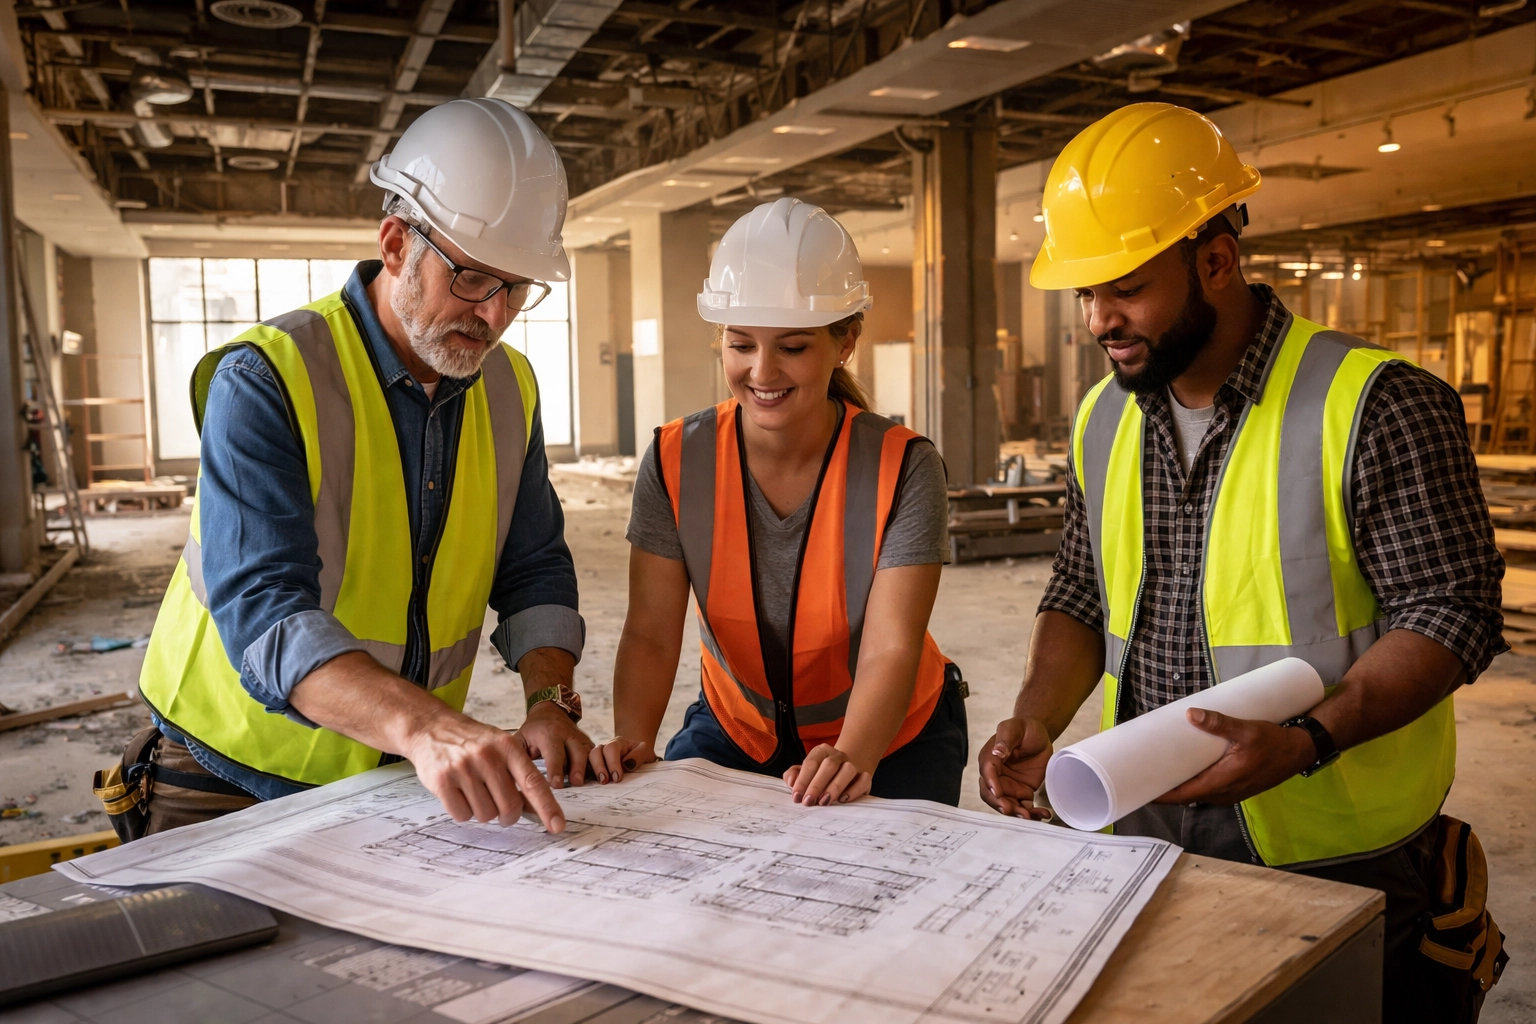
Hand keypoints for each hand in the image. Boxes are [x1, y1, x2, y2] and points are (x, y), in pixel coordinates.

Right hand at [403, 709, 565, 832]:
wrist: (431, 727)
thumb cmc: (472, 742)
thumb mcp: (500, 747)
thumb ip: (519, 774)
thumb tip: (538, 809)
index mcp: (508, 746)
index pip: (533, 782)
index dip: (547, 807)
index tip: (558, 826)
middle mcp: (487, 756)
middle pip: (509, 806)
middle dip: (507, 815)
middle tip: (501, 809)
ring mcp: (464, 768)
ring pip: (485, 814)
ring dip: (482, 811)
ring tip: (474, 791)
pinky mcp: (442, 781)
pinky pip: (462, 815)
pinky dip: (463, 812)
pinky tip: (458, 794)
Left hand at [518, 702, 595, 788]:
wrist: (550, 712)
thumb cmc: (532, 731)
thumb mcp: (519, 739)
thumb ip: (515, 757)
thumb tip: (511, 781)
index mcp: (548, 733)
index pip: (554, 752)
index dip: (556, 769)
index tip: (556, 785)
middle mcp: (567, 734)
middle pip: (576, 751)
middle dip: (577, 768)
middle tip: (575, 784)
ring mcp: (579, 738)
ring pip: (588, 752)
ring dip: (589, 768)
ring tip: (587, 783)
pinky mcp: (588, 743)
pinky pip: (596, 754)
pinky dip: (598, 766)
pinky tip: (599, 778)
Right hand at [588, 736, 656, 783]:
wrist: (637, 758)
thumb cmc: (640, 755)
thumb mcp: (646, 752)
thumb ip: (639, 754)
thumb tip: (627, 764)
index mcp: (617, 743)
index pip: (611, 749)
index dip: (612, 763)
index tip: (617, 777)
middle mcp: (604, 748)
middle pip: (595, 752)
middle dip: (599, 767)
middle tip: (605, 781)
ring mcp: (597, 757)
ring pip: (588, 760)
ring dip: (592, 772)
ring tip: (600, 783)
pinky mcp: (593, 767)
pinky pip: (586, 770)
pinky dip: (586, 776)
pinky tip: (591, 785)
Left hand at [785, 745, 871, 805]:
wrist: (843, 774)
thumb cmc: (818, 775)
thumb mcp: (803, 773)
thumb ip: (793, 774)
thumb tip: (791, 781)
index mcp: (821, 751)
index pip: (811, 763)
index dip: (803, 780)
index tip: (797, 797)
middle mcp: (838, 756)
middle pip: (829, 765)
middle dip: (817, 785)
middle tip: (808, 802)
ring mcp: (852, 764)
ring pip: (847, 770)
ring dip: (834, 787)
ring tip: (824, 802)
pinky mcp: (864, 776)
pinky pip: (863, 780)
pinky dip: (854, 791)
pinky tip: (843, 800)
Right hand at [978, 717, 1054, 819]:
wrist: (1039, 735)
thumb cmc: (1024, 728)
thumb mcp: (1014, 728)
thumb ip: (1005, 740)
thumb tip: (997, 752)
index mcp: (990, 758)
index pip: (987, 772)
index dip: (991, 783)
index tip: (999, 792)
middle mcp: (996, 775)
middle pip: (992, 794)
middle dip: (1000, 803)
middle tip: (1010, 809)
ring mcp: (1008, 786)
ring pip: (1007, 804)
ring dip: (1016, 812)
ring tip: (1029, 816)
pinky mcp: (1022, 792)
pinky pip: (1024, 806)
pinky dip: (1033, 813)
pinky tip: (1043, 814)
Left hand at [1154, 708, 1316, 804]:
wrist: (1299, 751)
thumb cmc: (1273, 743)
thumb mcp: (1246, 730)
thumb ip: (1219, 723)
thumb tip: (1190, 714)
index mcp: (1221, 783)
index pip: (1182, 795)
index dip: (1160, 794)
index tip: (1140, 788)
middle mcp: (1222, 793)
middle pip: (1186, 794)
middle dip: (1165, 787)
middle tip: (1143, 772)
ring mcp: (1230, 792)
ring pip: (1197, 792)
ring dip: (1180, 783)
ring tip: (1161, 767)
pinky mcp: (1235, 787)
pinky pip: (1208, 788)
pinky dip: (1194, 780)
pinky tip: (1187, 767)